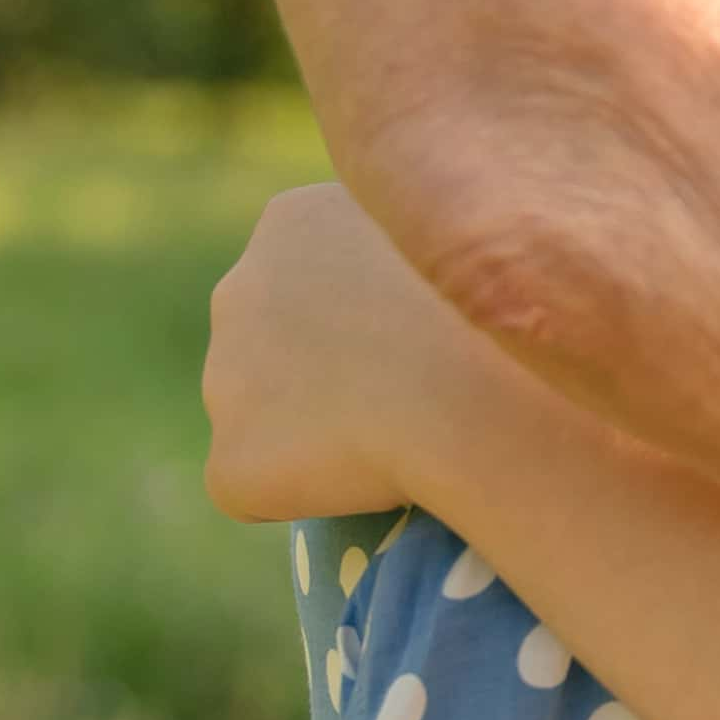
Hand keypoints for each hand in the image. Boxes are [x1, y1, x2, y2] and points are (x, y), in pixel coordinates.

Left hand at [203, 183, 473, 520]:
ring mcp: (222, 381)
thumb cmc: (497, 306)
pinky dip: (303, 497)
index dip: (367, 320)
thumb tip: (423, 292)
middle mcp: (237, 290)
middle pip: (275, 346)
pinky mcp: (230, 465)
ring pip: (265, 418)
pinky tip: (366, 495)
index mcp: (293, 221)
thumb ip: (415, 250)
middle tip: (406, 399)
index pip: (314, 278)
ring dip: (315, 435)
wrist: (479, 391)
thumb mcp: (462, 232)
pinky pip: (260, 488)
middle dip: (324, 372)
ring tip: (395, 444)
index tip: (418, 343)